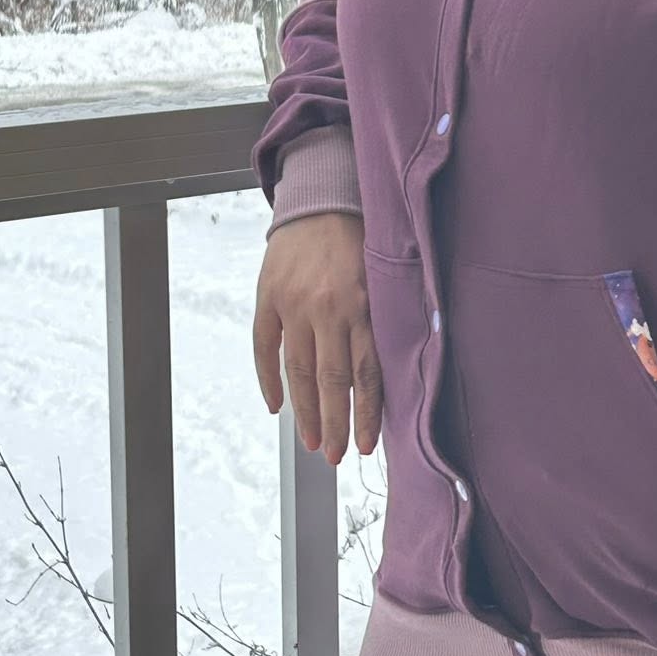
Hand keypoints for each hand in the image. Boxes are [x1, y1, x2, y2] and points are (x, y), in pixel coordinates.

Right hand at [252, 212, 382, 464]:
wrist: (320, 198)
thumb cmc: (361, 241)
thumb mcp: (383, 276)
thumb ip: (383, 321)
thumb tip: (393, 375)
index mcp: (363, 306)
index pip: (365, 374)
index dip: (365, 414)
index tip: (365, 447)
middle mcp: (328, 308)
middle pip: (330, 379)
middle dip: (334, 424)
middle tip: (335, 457)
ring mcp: (294, 304)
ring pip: (297, 370)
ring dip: (304, 411)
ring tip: (312, 443)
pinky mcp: (267, 297)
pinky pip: (264, 347)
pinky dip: (268, 378)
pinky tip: (276, 406)